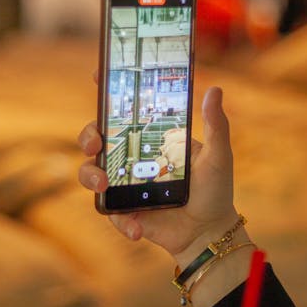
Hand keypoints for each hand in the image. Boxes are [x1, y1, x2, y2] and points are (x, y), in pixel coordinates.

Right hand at [78, 85, 237, 261]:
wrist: (209, 231)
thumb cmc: (214, 190)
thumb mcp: (218, 155)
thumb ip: (216, 125)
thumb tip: (215, 90)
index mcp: (151, 138)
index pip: (123, 111)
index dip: (107, 92)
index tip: (97, 75)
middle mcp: (132, 158)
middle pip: (97, 138)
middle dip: (88, 135)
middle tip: (96, 142)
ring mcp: (124, 185)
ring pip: (91, 172)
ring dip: (90, 175)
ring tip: (103, 185)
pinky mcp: (123, 211)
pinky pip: (109, 212)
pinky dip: (121, 221)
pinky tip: (137, 229)